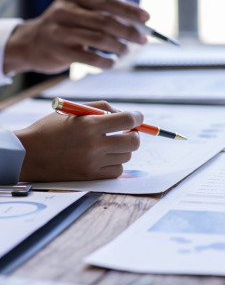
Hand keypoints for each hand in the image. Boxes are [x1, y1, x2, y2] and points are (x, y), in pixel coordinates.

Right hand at [4, 0, 148, 74]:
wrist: (30, 44)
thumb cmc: (65, 27)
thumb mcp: (80, 10)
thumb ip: (105, 9)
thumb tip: (137, 16)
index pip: (108, 1)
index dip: (130, 10)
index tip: (147, 18)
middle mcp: (65, 10)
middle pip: (105, 20)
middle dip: (129, 31)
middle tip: (142, 40)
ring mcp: (60, 31)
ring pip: (99, 39)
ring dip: (119, 47)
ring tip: (127, 51)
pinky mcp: (59, 51)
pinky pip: (90, 58)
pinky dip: (106, 61)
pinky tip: (112, 63)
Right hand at [14, 101, 142, 181]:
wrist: (27, 154)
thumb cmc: (51, 129)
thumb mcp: (75, 110)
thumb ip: (103, 108)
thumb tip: (129, 115)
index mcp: (90, 124)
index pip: (128, 120)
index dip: (138, 117)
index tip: (138, 117)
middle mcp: (93, 145)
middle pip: (133, 141)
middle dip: (134, 134)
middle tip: (128, 132)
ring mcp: (93, 162)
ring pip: (126, 156)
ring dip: (123, 149)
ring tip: (109, 144)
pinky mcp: (90, 176)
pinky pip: (117, 171)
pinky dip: (116, 163)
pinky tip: (106, 157)